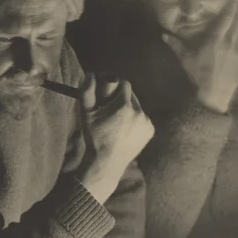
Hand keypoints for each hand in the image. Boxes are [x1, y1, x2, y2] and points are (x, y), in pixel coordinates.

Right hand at [78, 77, 154, 202]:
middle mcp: (140, 112)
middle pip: (132, 95)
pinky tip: (126, 129)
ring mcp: (147, 122)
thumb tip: (91, 74)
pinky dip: (136, 120)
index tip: (108, 91)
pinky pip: (143, 119)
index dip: (115, 85)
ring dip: (129, 109)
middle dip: (122, 97)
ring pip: (138, 107)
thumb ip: (87, 92)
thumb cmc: (95, 137)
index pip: (124, 83)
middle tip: (111, 107)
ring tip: (118, 120)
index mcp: (124, 106)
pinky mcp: (150, 131)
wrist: (107, 162)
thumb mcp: (86, 114)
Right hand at [162, 0, 237, 113]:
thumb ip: (176, 46)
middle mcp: (229, 43)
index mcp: (216, 40)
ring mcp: (236, 53)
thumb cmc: (198, 76)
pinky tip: (232, 41)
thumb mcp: (185, 60)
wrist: (214, 96)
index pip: (227, 18)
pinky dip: (236, 40)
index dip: (232, 7)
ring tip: (236, 19)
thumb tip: (164, 35)